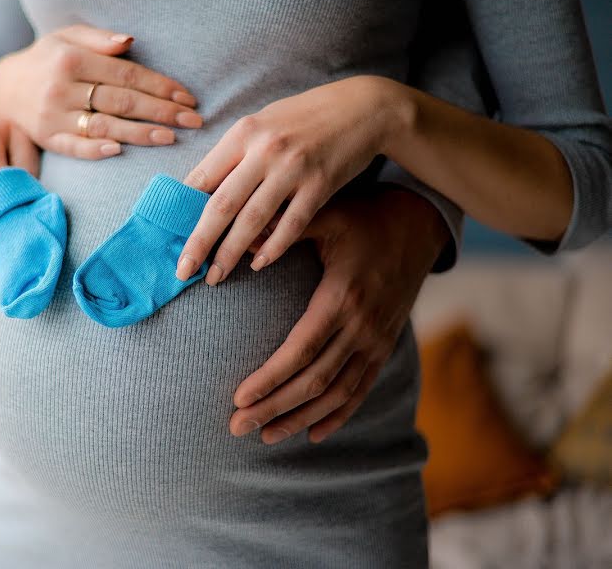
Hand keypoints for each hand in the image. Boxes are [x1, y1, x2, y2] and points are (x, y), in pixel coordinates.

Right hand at [0, 23, 203, 159]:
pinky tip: (120, 151)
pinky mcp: (47, 139)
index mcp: (72, 59)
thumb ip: (99, 39)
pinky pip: (73, 147)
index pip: (127, 75)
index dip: (160, 86)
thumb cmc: (47, 61)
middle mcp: (62, 87)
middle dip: (161, 111)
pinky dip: (95, 150)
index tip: (188, 98)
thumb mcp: (67, 37)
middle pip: (121, 101)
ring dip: (139, 133)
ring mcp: (53, 115)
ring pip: (103, 125)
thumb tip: (131, 42)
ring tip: (170, 138)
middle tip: (193, 121)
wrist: (4, 89)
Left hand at [175, 75, 408, 284]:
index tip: (170, 237)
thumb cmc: (305, 118)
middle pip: (221, 205)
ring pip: (252, 221)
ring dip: (230, 254)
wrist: (363, 108)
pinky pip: (291, 225)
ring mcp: (293, 168)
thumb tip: (200, 190)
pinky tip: (258, 264)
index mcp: (243, 133)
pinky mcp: (320, 185)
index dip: (183, 212)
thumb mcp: (263, 125)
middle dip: (198, 242)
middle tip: (182, 270)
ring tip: (215, 277)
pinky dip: (272, 248)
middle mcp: (265, 150)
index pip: (202, 178)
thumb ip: (235, 155)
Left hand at [228, 186, 448, 443]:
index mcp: (342, 298)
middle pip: (314, 381)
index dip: (270, 378)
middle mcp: (362, 327)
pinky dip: (338, 416)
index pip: (301, 350)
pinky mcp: (384, 347)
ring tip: (265, 436)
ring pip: (337, 394)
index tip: (238, 398)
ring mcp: (377, 341)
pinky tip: (313, 434)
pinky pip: (361, 390)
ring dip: (300, 419)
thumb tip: (236, 242)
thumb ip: (282, 230)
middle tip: (236, 426)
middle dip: (274, 407)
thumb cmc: (362, 219)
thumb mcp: (326, 217)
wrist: (417, 227)